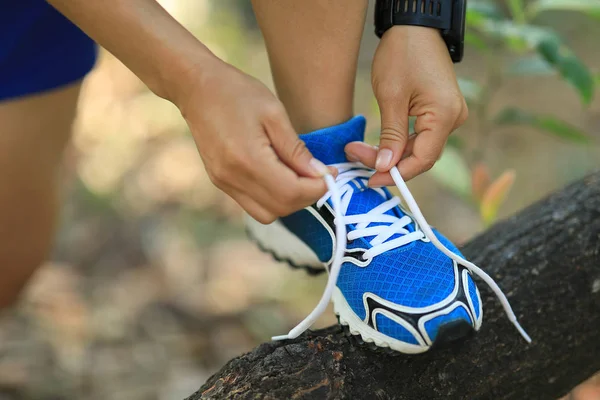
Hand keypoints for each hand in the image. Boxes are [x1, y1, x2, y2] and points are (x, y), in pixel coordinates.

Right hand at [178, 61, 333, 223]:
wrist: (196, 88)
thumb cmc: (237, 92)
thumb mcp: (274, 113)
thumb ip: (296, 149)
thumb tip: (319, 174)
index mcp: (248, 159)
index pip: (291, 193)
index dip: (317, 189)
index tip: (331, 174)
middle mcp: (233, 178)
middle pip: (281, 208)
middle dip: (306, 197)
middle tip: (319, 175)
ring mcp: (224, 183)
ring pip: (267, 213)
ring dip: (289, 201)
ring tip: (300, 176)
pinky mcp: (220, 182)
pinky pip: (252, 204)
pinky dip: (272, 197)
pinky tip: (279, 174)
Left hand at [345, 26, 467, 186]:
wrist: (415, 27)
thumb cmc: (403, 54)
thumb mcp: (391, 98)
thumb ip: (390, 136)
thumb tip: (385, 167)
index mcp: (445, 116)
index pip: (422, 159)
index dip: (396, 174)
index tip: (370, 179)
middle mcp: (453, 119)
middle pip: (420, 155)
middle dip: (388, 162)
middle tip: (356, 157)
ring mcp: (448, 115)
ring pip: (419, 147)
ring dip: (391, 153)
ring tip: (360, 150)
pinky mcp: (440, 111)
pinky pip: (420, 135)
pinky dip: (399, 142)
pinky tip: (378, 143)